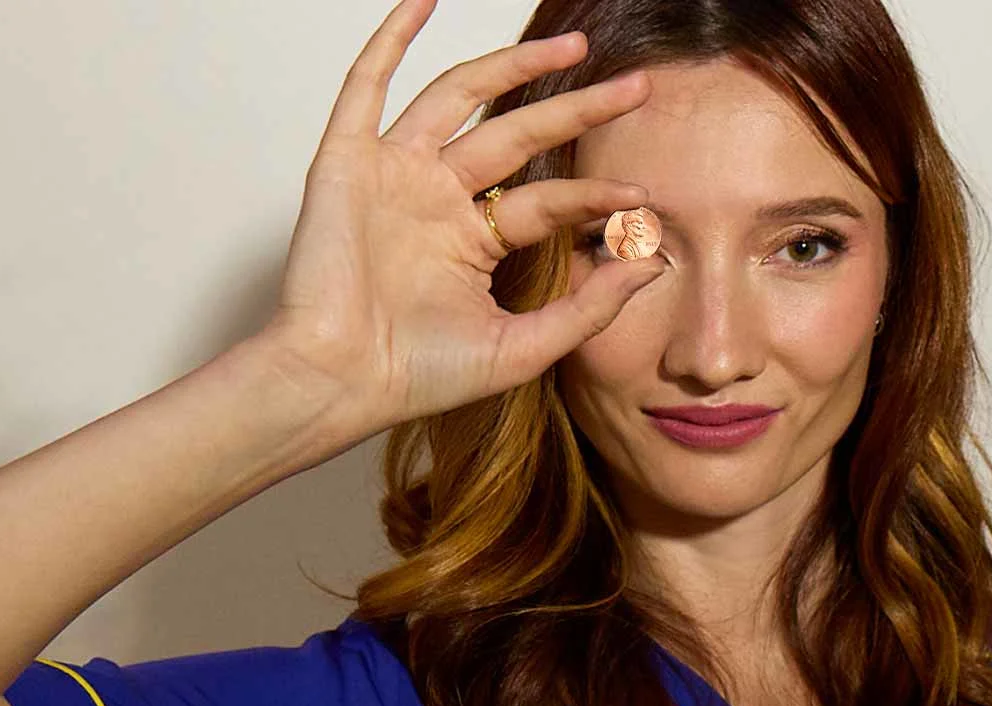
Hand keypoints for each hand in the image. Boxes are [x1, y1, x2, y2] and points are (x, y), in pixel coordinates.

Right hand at [251, 0, 667, 455]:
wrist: (339, 381)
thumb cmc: (417, 376)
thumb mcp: (523, 347)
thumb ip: (589, 307)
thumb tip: (652, 262)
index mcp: (474, 242)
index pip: (547, 199)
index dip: (594, 194)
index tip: (642, 198)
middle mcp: (437, 200)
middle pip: (519, 134)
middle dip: (578, 108)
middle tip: (637, 87)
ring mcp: (394, 174)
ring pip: (460, 98)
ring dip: (513, 66)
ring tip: (573, 47)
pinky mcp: (348, 162)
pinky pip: (367, 86)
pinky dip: (391, 40)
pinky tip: (422, 2)